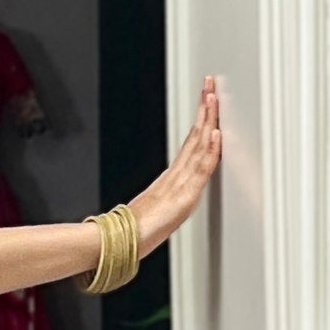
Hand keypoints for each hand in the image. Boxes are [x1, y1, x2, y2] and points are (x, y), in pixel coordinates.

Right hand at [129, 75, 222, 253]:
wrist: (116, 247)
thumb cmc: (133, 236)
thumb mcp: (155, 214)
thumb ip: (163, 203)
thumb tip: (163, 199)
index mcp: (172, 179)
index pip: (191, 141)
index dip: (200, 118)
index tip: (206, 97)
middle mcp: (176, 178)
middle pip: (195, 136)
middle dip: (205, 108)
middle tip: (210, 83)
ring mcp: (180, 187)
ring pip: (198, 147)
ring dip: (208, 121)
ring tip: (213, 97)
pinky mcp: (183, 199)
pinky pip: (199, 171)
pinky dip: (208, 151)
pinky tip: (214, 134)